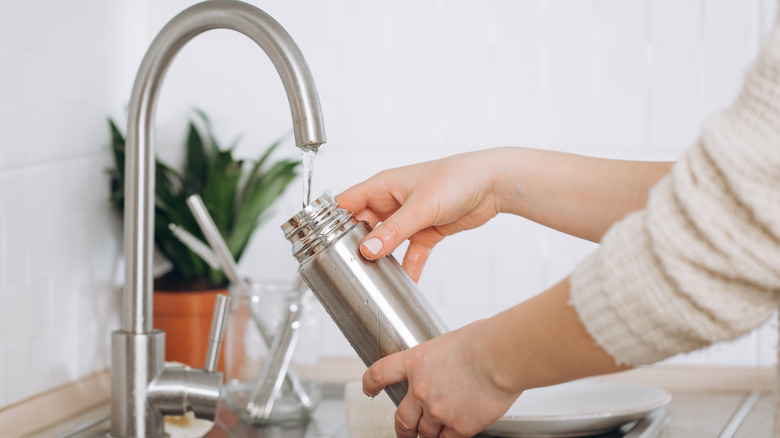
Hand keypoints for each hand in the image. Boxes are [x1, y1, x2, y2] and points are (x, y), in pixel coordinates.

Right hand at [336, 149, 503, 281]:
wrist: (494, 184)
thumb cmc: (457, 179)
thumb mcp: (421, 207)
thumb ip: (393, 231)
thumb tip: (367, 250)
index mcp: (383, 186)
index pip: (346, 203)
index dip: (330, 221)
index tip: (318, 243)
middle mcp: (392, 201)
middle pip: (363, 226)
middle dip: (354, 246)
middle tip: (345, 268)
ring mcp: (409, 217)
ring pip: (385, 242)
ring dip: (380, 259)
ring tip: (370, 279)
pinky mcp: (427, 231)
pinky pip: (410, 253)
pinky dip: (408, 267)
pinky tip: (405, 284)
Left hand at [362, 319, 520, 437]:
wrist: (500, 357)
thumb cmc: (484, 342)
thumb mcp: (449, 343)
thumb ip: (439, 360)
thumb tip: (446, 367)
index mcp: (415, 362)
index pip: (381, 374)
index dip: (370, 384)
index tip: (369, 389)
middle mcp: (420, 389)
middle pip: (401, 418)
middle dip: (402, 428)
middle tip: (405, 431)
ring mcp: (437, 410)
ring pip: (424, 433)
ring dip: (427, 435)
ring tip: (433, 434)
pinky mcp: (459, 427)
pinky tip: (453, 433)